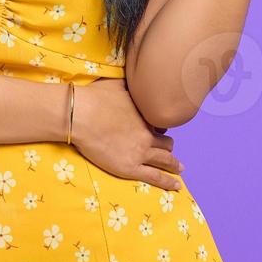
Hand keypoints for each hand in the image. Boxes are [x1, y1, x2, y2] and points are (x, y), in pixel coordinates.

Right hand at [69, 78, 183, 190]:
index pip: (161, 123)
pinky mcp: (131, 167)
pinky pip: (155, 176)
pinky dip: (168, 182)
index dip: (160, 127)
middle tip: (169, 149)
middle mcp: (148, 133)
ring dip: (174, 164)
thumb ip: (131, 83)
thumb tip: (136, 75)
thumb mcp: (119, 83)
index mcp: (146, 114)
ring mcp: (141, 152)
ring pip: (165, 160)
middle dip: (168, 145)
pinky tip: (177, 186)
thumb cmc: (95, 97)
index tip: (158, 129)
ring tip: (180, 168)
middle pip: (166, 142)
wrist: (81, 115)